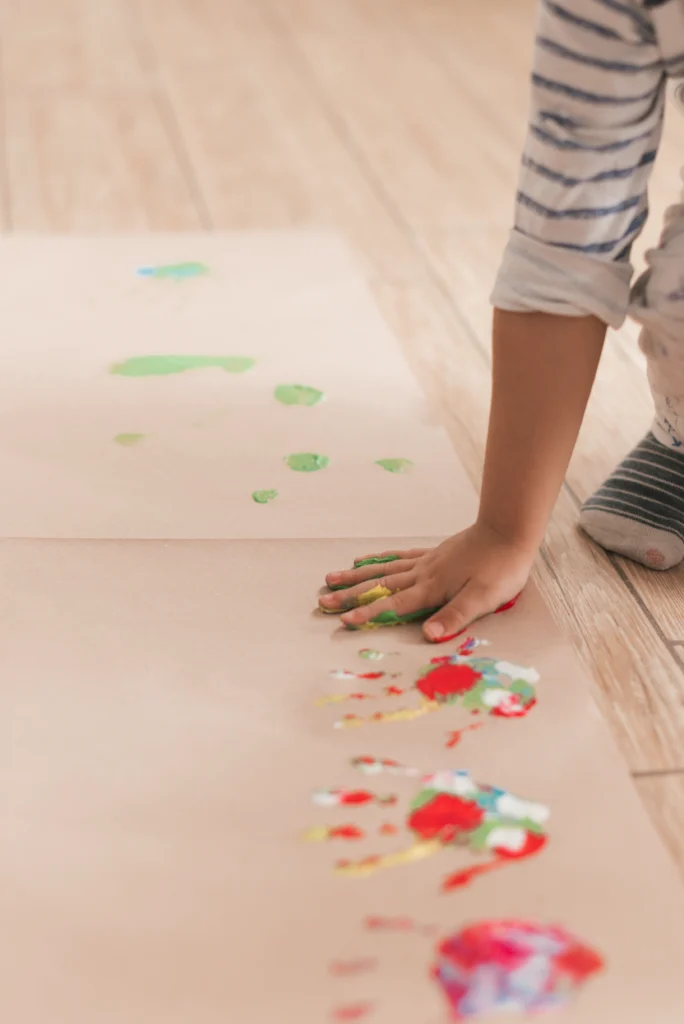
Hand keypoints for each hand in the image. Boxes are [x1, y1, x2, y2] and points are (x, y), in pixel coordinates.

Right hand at [319, 523, 535, 640]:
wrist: (508, 530)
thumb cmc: (501, 568)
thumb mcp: (484, 598)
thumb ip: (455, 615)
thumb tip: (427, 634)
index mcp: (432, 588)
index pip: (394, 605)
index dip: (368, 614)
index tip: (343, 621)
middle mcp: (422, 574)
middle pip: (379, 586)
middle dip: (350, 596)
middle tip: (323, 603)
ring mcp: (425, 562)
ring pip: (382, 570)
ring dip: (355, 577)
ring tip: (330, 579)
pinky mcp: (433, 554)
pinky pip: (398, 557)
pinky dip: (378, 560)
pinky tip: (363, 559)